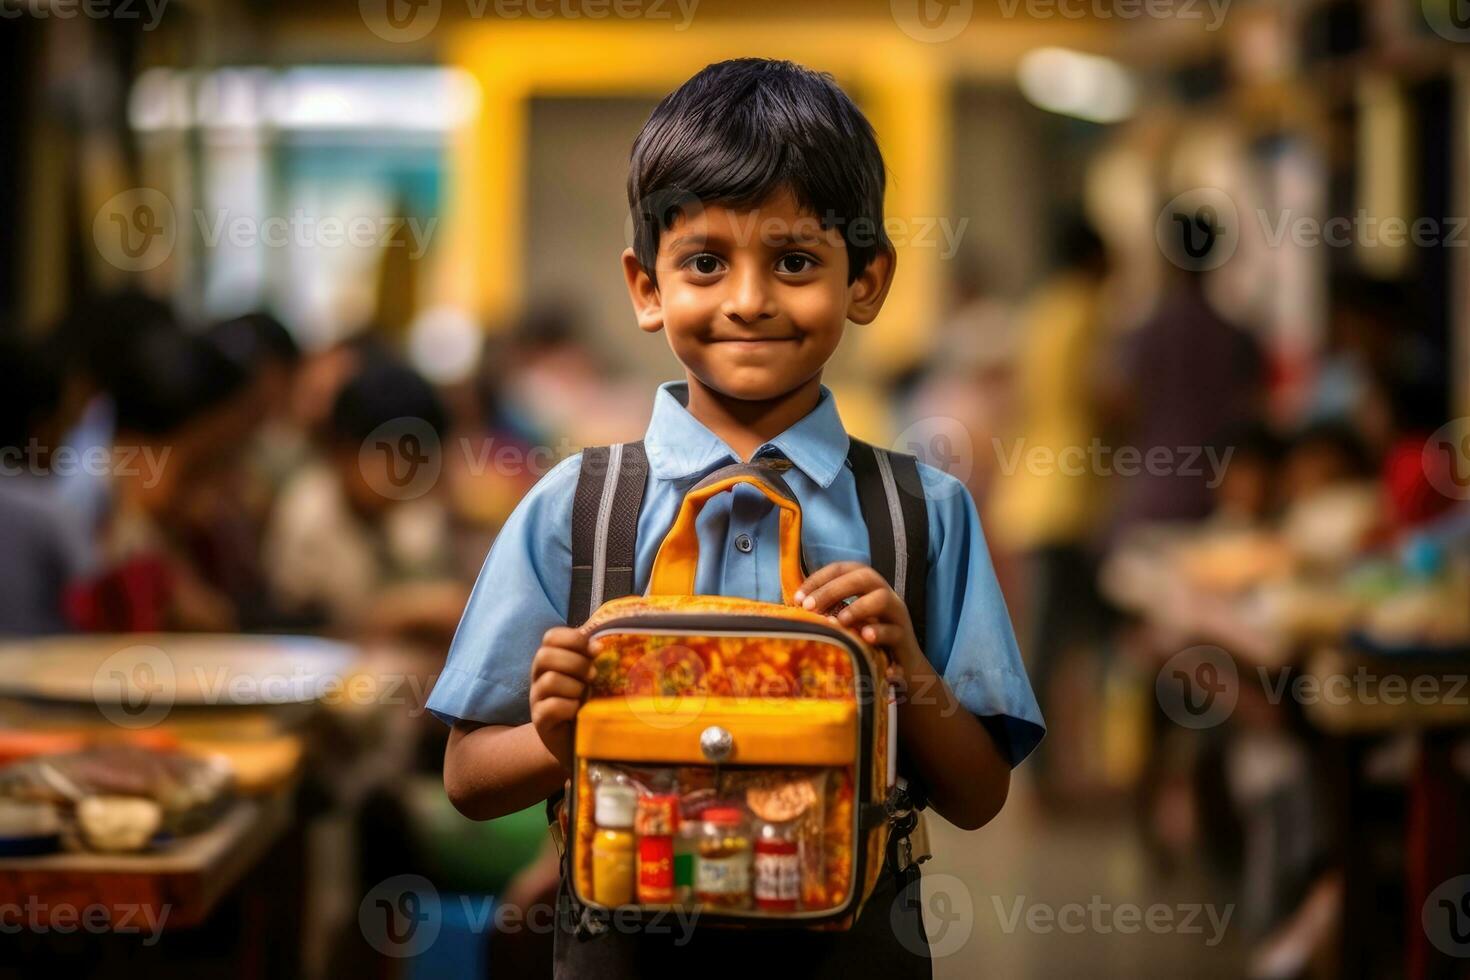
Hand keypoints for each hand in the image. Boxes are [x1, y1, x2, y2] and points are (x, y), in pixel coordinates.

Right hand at [529, 626, 594, 772]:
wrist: (575, 740)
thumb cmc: (586, 703)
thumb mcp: (590, 678)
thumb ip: (593, 658)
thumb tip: (608, 640)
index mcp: (552, 660)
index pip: (551, 637)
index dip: (573, 638)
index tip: (597, 650)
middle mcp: (539, 676)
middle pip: (544, 655)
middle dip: (575, 663)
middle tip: (593, 675)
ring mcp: (537, 699)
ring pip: (549, 681)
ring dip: (574, 687)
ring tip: (586, 696)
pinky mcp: (540, 721)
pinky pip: (550, 707)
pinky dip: (569, 707)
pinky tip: (579, 712)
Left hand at [794, 561, 920, 670]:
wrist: (901, 668)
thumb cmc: (866, 642)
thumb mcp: (846, 623)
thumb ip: (827, 611)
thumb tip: (793, 608)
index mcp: (867, 587)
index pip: (843, 569)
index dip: (819, 578)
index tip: (798, 598)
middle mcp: (884, 594)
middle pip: (864, 576)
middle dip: (834, 589)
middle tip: (809, 607)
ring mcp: (897, 615)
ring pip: (883, 598)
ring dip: (858, 607)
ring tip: (839, 622)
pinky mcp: (904, 637)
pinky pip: (894, 631)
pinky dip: (878, 633)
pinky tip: (864, 638)